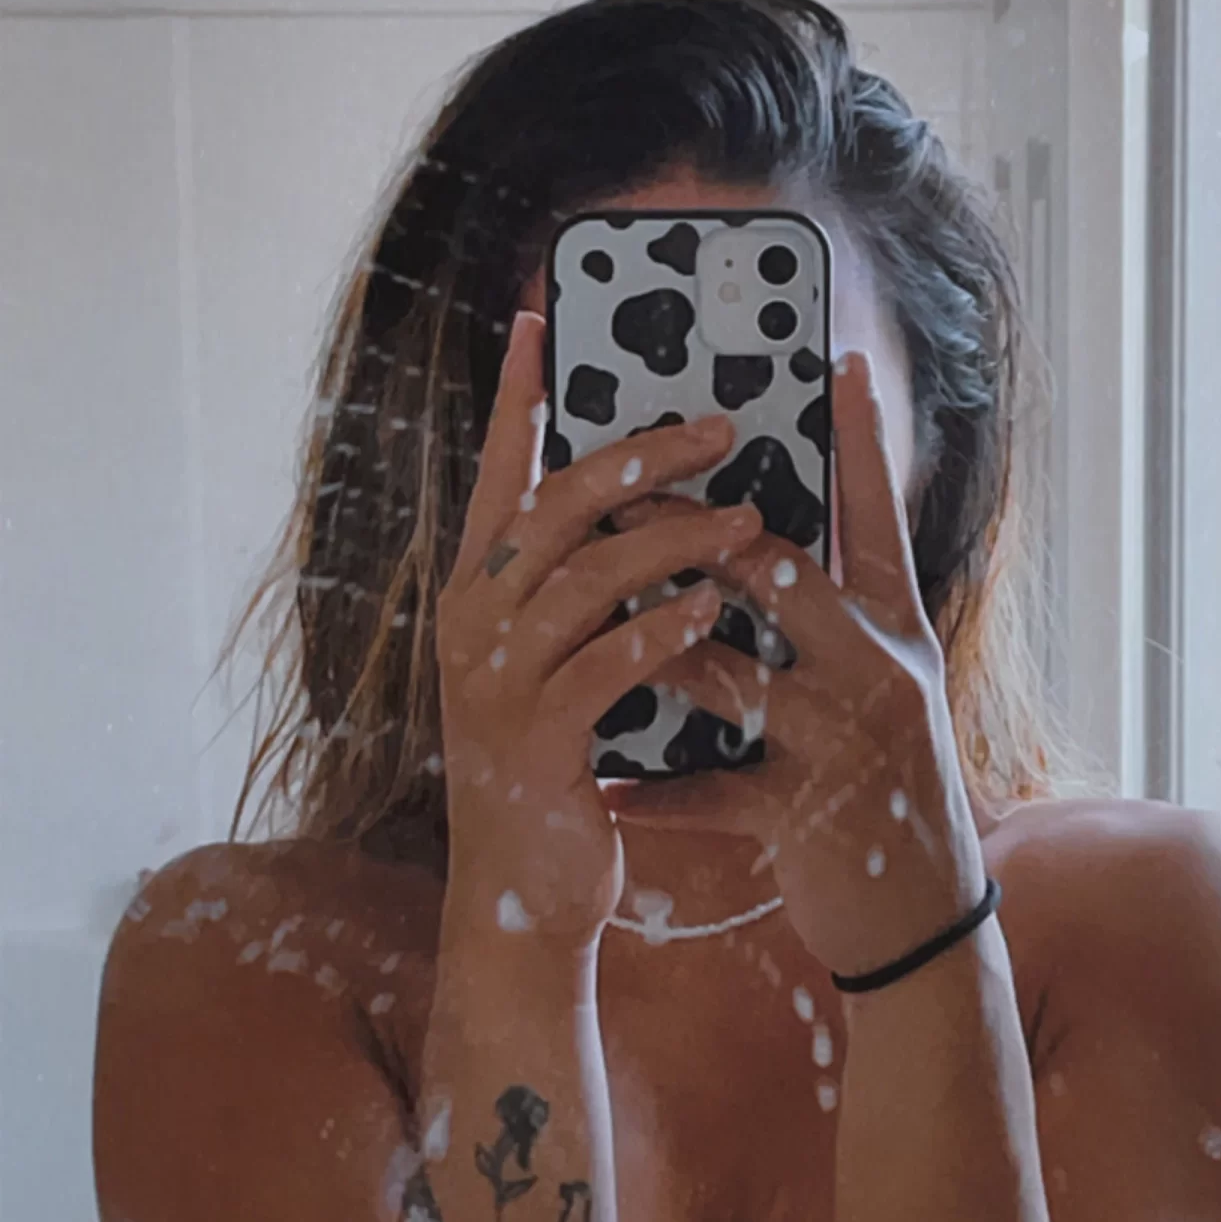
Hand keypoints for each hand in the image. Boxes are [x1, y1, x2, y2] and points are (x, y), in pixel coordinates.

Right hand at [435, 309, 762, 948]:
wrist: (518, 900)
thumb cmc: (554, 772)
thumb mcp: (556, 666)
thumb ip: (581, 590)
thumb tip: (647, 510)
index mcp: (474, 594)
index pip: (496, 474)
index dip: (514, 397)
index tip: (537, 321)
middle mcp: (470, 624)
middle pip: (555, 506)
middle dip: (642, 456)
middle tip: (723, 428)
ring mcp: (493, 681)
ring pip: (588, 575)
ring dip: (676, 540)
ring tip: (750, 521)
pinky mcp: (532, 739)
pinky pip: (604, 661)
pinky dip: (662, 629)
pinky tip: (713, 610)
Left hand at [606, 349, 988, 983]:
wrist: (923, 917)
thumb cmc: (887, 788)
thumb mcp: (886, 688)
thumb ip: (838, 616)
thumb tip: (767, 542)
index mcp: (898, 631)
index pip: (879, 517)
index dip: (863, 439)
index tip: (839, 362)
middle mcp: (879, 670)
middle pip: (773, 572)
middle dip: (686, 530)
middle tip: (616, 492)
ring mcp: (842, 739)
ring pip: (722, 668)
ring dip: (644, 644)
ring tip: (578, 615)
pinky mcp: (806, 811)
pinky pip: (705, 787)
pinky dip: (647, 789)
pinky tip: (598, 784)